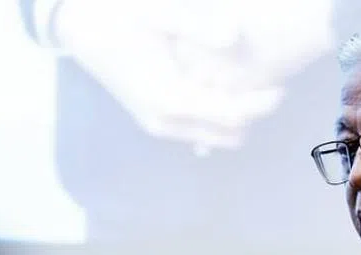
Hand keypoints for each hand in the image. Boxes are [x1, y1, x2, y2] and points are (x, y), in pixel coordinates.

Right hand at [54, 0, 306, 152]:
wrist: (80, 25)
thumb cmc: (120, 14)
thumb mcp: (159, 13)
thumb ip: (199, 27)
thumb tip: (236, 36)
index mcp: (169, 99)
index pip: (232, 116)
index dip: (260, 103)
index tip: (280, 83)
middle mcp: (165, 121)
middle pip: (230, 134)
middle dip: (250, 113)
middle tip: (263, 82)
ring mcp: (159, 124)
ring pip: (217, 135)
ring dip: (234, 116)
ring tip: (245, 83)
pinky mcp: (156, 118)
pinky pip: (200, 128)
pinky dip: (217, 115)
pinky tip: (220, 86)